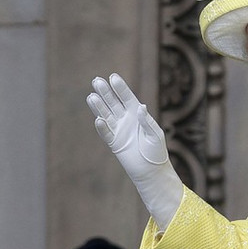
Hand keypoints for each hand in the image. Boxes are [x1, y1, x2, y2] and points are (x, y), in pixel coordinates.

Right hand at [86, 74, 182, 229]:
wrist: (151, 171)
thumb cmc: (156, 152)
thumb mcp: (155, 134)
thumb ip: (146, 121)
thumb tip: (140, 107)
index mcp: (137, 114)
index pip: (127, 98)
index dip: (120, 88)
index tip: (112, 77)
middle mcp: (126, 120)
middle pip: (113, 103)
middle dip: (105, 92)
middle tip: (96, 80)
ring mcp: (119, 131)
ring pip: (106, 115)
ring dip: (99, 106)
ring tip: (91, 96)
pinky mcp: (114, 143)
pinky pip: (106, 133)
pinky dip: (102, 127)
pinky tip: (98, 119)